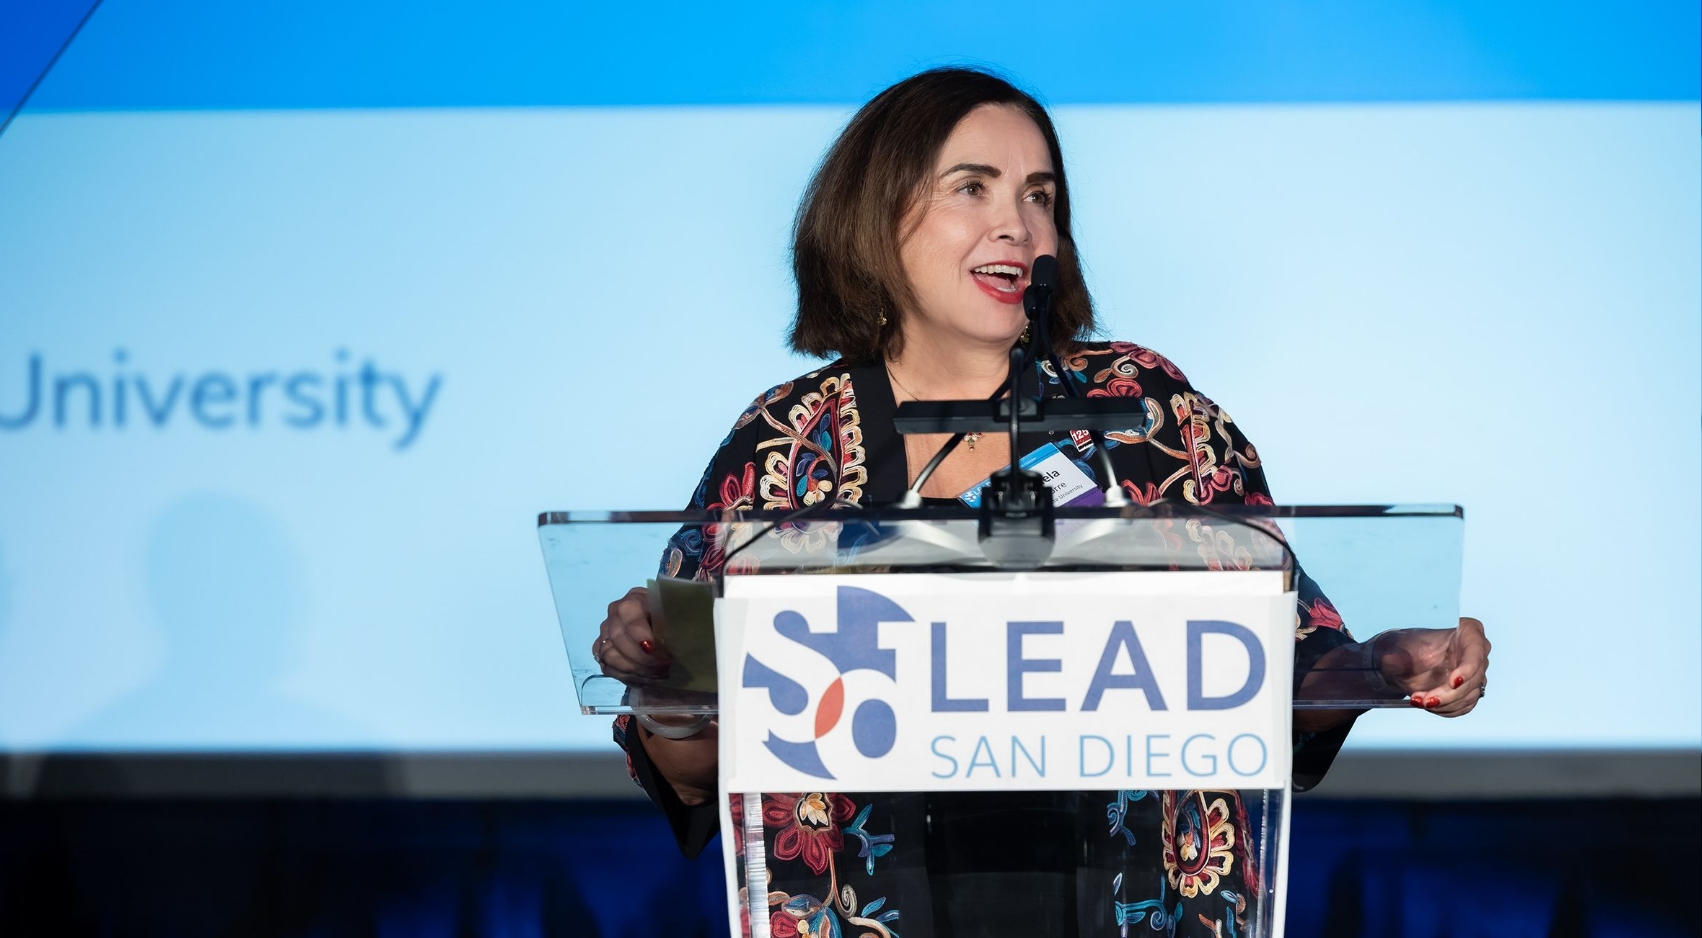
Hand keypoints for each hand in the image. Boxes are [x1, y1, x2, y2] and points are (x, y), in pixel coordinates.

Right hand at [592, 586, 670, 681]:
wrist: (669, 631)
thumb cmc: (676, 621)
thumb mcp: (679, 618)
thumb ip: (674, 625)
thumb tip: (669, 644)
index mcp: (635, 598)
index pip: (628, 611)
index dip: (638, 631)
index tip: (652, 648)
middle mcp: (616, 612)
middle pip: (617, 636)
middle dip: (641, 656)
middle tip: (663, 666)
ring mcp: (606, 631)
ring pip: (609, 654)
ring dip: (635, 668)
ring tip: (657, 674)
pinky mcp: (603, 649)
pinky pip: (607, 666)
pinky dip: (628, 676)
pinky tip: (647, 678)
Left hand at [1374, 617, 1489, 716]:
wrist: (1401, 663)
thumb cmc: (1405, 648)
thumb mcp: (1397, 649)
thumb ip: (1395, 655)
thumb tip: (1390, 660)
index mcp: (1467, 632)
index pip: (1476, 650)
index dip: (1468, 669)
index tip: (1453, 683)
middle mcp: (1476, 653)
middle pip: (1474, 678)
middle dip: (1449, 694)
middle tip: (1425, 701)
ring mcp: (1475, 673)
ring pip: (1470, 695)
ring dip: (1445, 704)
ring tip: (1418, 701)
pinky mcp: (1469, 691)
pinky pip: (1464, 706)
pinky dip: (1446, 709)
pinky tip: (1427, 704)